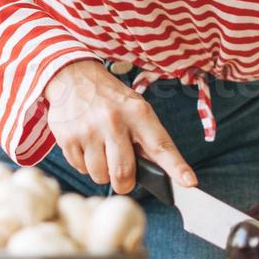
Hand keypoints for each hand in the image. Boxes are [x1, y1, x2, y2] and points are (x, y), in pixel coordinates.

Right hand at [42, 59, 196, 194]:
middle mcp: (113, 120)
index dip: (176, 167)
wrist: (72, 76)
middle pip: (123, 173)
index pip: (161, 145)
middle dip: (125, 183)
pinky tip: (86, 145)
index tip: (190, 182)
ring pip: (100, 175)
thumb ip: (145, 136)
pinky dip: (84, 164)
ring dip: (102, 172)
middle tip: (123, 177)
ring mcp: (88, 130)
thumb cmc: (109, 98)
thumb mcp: (134, 107)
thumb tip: (156, 171)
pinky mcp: (67, 138)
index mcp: (137, 112)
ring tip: (100, 150)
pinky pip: (80, 169)